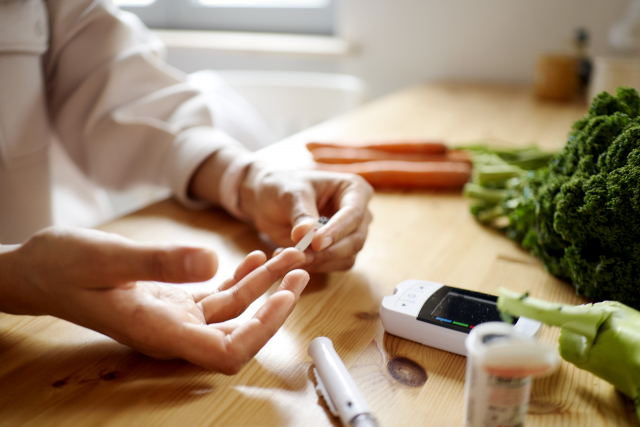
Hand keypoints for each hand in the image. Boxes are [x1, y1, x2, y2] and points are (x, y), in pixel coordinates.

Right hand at [0, 227, 308, 373]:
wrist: (36, 271)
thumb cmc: (61, 266)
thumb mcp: (108, 257)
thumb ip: (159, 262)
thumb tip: (214, 261)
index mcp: (159, 331)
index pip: (226, 351)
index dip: (263, 330)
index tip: (287, 297)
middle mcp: (172, 330)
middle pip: (239, 331)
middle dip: (275, 303)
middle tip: (301, 268)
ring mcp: (173, 317)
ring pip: (232, 308)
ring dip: (262, 284)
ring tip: (287, 256)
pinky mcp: (170, 301)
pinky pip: (215, 296)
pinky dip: (238, 277)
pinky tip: (251, 257)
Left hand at [239, 167, 373, 271]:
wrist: (269, 199)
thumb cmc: (283, 187)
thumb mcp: (290, 195)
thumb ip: (302, 215)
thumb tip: (308, 236)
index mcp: (354, 189)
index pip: (353, 213)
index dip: (337, 230)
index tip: (316, 243)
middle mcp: (359, 213)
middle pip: (356, 239)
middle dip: (329, 251)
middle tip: (301, 255)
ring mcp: (351, 234)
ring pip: (347, 257)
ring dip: (320, 262)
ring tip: (291, 256)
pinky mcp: (339, 251)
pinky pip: (334, 266)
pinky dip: (315, 266)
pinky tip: (293, 260)